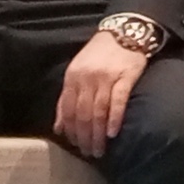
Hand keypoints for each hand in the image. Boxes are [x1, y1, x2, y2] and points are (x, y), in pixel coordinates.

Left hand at [54, 26, 150, 155]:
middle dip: (84, 137)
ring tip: (99, 149)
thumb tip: (59, 128)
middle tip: (89, 153)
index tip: (75, 146)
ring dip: (98, 134)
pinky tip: (112, 133)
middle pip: (83, 114)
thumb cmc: (100, 54)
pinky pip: (118, 101)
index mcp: (73, 76)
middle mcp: (87, 78)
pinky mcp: (125, 77)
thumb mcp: (77, 72)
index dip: (71, 130)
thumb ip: (67, 99)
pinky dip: (114, 119)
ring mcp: (106, 77)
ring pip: (98, 111)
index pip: (68, 109)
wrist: (125, 31)